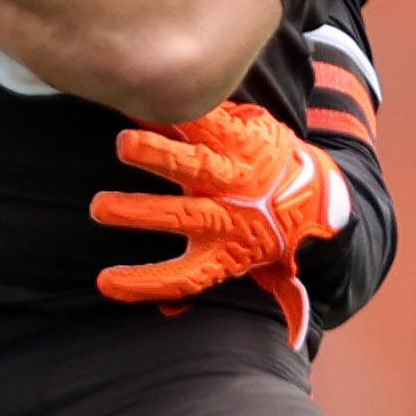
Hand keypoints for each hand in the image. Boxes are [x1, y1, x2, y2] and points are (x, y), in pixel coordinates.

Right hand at [91, 101, 350, 350]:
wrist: (316, 188)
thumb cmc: (269, 231)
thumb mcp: (254, 268)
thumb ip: (205, 288)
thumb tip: (169, 316)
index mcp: (228, 252)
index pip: (184, 276)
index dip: (145, 282)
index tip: (104, 282)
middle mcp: (230, 213)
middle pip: (184, 216)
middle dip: (141, 212)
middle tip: (99, 208)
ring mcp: (235, 172)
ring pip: (197, 164)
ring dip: (161, 154)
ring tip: (125, 145)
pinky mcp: (239, 136)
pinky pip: (207, 121)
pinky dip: (177, 112)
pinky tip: (144, 100)